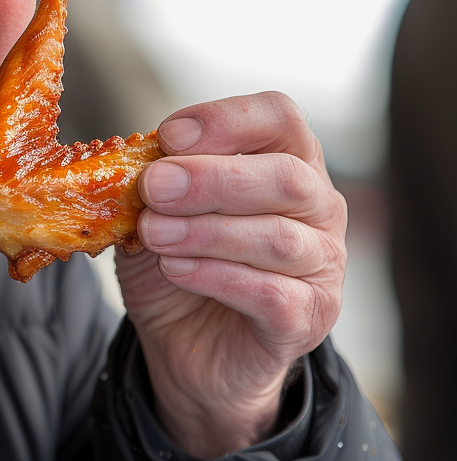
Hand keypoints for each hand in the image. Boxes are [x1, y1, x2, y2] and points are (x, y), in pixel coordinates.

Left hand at [115, 92, 346, 459]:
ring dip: (205, 231)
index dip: (227, 119)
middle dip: (211, 178)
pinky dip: (216, 276)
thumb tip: (138, 161)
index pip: (280, 117)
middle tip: (153, 187)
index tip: (169, 135)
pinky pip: (272, 292)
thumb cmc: (180, 259)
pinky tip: (176, 269)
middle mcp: (317, 206)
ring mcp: (322, 264)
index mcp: (285, 160)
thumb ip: (156, 179)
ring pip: (277, 237)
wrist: (185, 344)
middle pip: (286, 176)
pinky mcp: (308, 317)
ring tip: (153, 234)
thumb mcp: (155, 209)